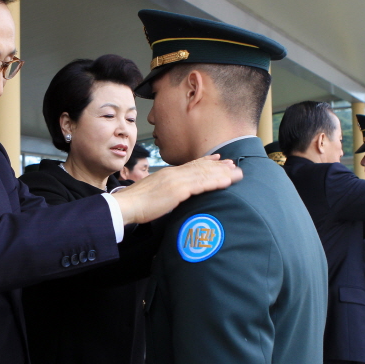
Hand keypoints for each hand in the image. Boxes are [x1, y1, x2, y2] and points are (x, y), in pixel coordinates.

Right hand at [112, 155, 242, 224]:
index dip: (206, 161)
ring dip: (223, 173)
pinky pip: (201, 185)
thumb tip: (172, 194)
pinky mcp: (178, 190)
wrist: (127, 205)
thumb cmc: (136, 203)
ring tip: (237, 173)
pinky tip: (226, 182)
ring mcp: (177, 181)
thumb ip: (165, 190)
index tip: (218, 158)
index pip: (191, 165)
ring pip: (205, 174)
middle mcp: (174, 174)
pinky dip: (215, 182)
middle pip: (201, 167)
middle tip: (233, 164)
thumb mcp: (153, 192)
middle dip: (219, 166)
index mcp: (168, 174)